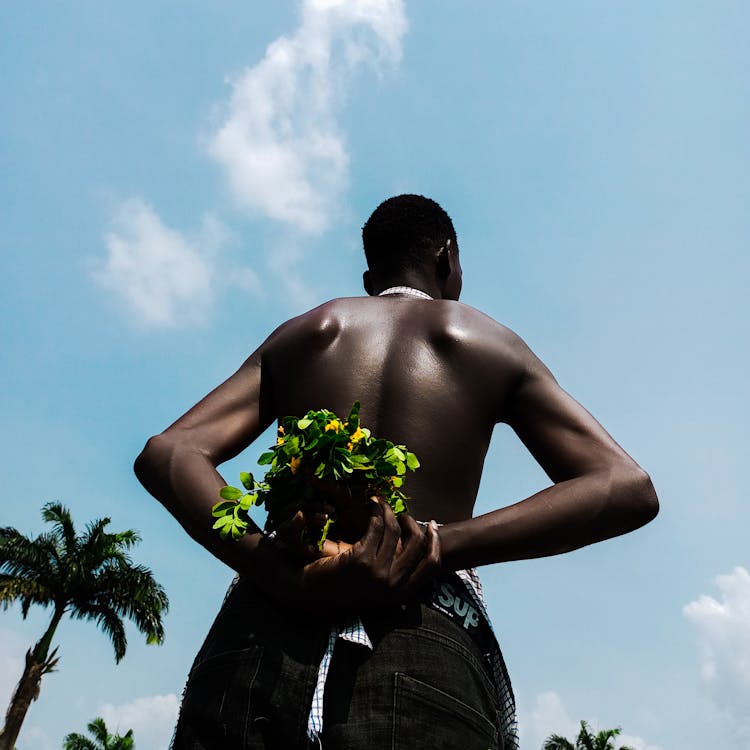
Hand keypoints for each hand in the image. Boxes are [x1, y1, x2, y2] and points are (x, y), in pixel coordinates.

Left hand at [270, 499, 440, 616]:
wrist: (308, 594)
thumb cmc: (340, 589)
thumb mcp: (375, 590)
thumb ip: (395, 577)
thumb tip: (414, 553)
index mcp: (400, 595)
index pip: (431, 566)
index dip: (436, 543)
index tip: (433, 527)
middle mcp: (392, 586)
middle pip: (418, 545)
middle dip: (415, 524)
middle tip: (404, 515)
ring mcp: (377, 574)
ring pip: (395, 531)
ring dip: (391, 513)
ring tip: (382, 506)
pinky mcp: (360, 560)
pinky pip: (376, 527)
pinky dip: (376, 511)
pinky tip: (371, 506)